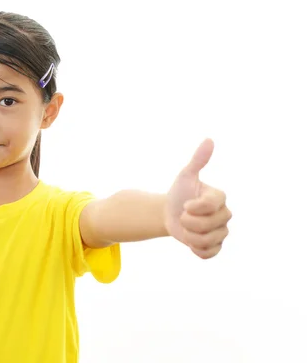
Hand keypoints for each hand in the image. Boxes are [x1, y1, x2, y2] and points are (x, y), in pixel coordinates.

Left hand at [164, 139, 231, 258]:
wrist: (169, 213)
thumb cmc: (178, 192)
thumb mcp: (186, 176)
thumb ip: (198, 160)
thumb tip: (209, 140)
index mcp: (219, 197)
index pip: (211, 205)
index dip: (194, 207)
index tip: (185, 204)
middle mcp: (225, 214)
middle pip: (209, 225)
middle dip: (188, 222)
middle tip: (183, 216)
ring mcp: (222, 231)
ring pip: (208, 240)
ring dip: (190, 236)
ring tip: (186, 228)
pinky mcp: (216, 245)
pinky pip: (210, 254)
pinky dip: (197, 250)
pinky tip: (191, 242)